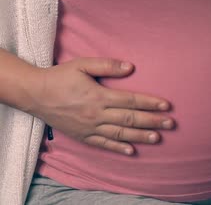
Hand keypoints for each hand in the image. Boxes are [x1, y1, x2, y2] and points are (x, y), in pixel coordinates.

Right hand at [26, 58, 174, 154]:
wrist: (35, 94)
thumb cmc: (61, 76)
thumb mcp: (83, 64)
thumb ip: (107, 65)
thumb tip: (130, 67)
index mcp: (99, 96)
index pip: (131, 101)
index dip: (150, 103)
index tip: (167, 106)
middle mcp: (96, 114)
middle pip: (130, 118)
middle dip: (152, 121)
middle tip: (171, 123)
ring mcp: (89, 127)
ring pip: (120, 133)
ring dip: (140, 136)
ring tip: (158, 137)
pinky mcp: (82, 136)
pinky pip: (103, 144)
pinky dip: (118, 148)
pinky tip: (132, 151)